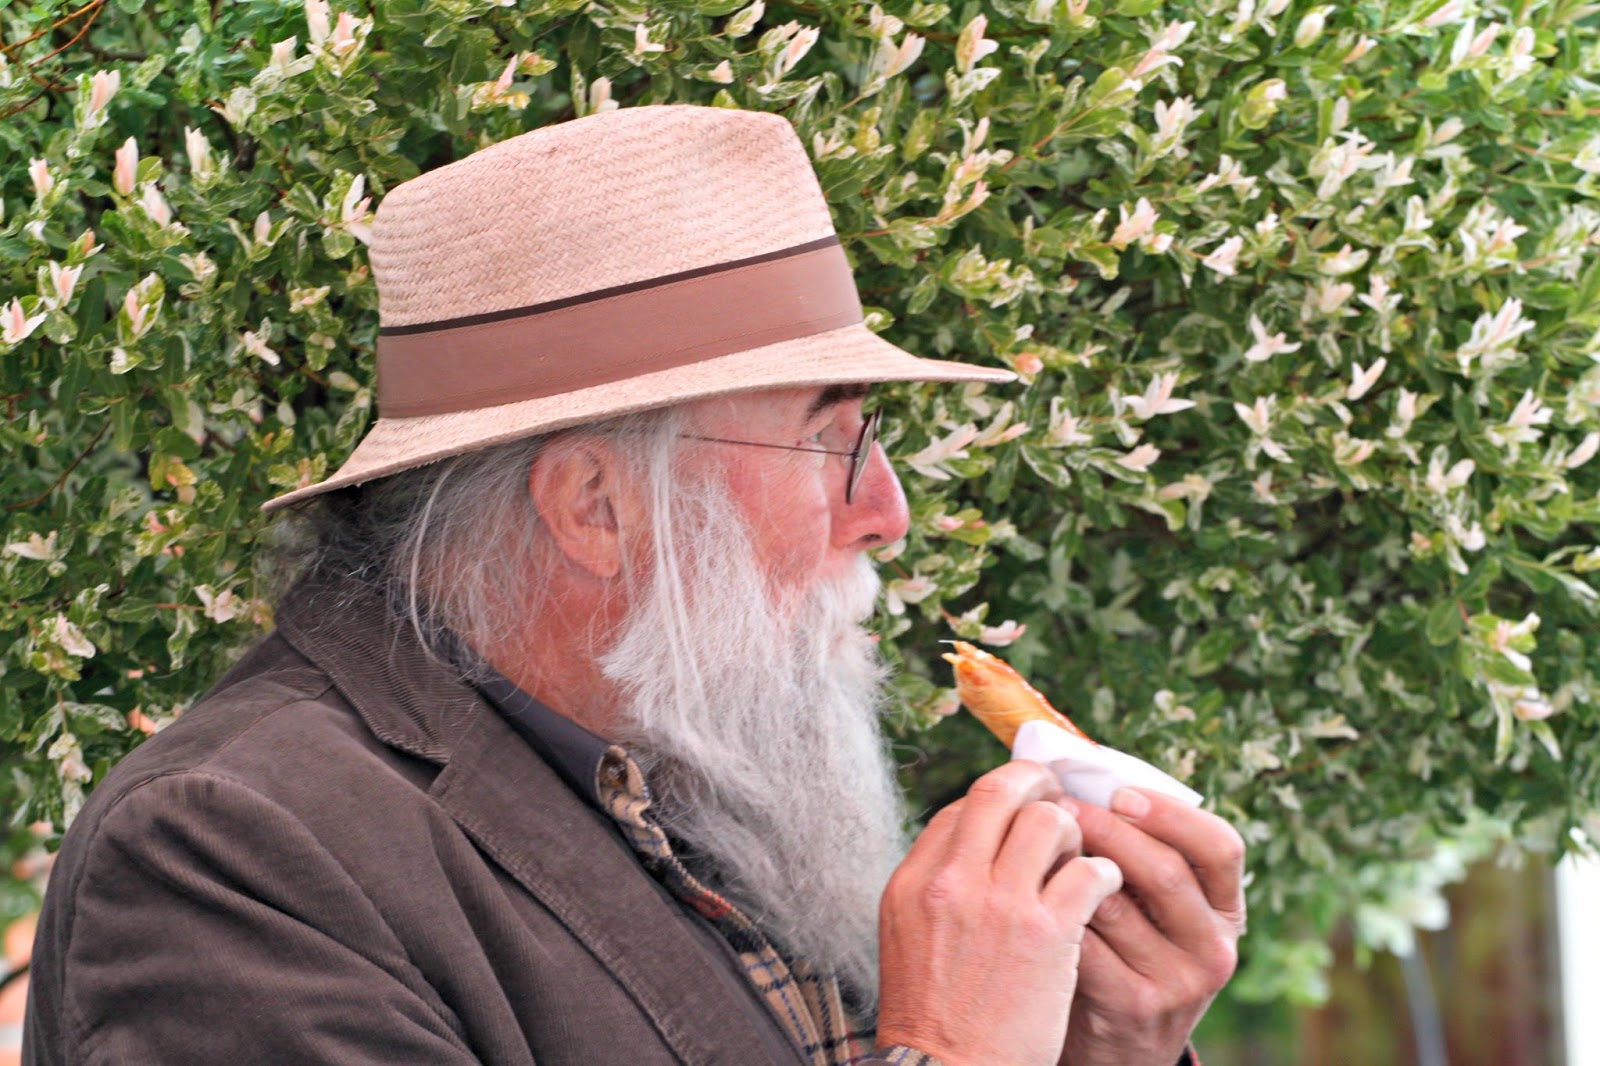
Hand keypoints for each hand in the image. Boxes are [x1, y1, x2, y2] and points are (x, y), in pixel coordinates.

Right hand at [876, 760, 1123, 1065]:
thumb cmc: (933, 1017)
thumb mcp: (907, 938)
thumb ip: (937, 888)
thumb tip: (975, 845)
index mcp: (913, 882)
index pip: (960, 809)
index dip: (997, 803)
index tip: (1018, 813)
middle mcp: (952, 882)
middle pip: (998, 792)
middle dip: (1035, 784)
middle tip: (1058, 797)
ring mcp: (1000, 905)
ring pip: (1049, 820)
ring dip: (1073, 831)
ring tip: (1081, 855)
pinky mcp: (1047, 935)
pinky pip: (1087, 871)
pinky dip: (1103, 872)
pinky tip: (1104, 887)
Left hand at [1059, 788, 1246, 1065]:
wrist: (1117, 1047)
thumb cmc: (1125, 951)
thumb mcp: (1154, 910)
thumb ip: (1140, 854)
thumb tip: (1087, 775)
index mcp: (1225, 910)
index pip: (1221, 846)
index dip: (1170, 813)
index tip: (1119, 792)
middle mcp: (1213, 948)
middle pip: (1164, 870)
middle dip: (1103, 829)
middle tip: (1056, 805)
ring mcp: (1177, 982)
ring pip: (1115, 903)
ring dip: (1067, 864)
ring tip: (1033, 840)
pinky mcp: (1133, 1005)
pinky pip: (1082, 941)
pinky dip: (1050, 909)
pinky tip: (1026, 891)